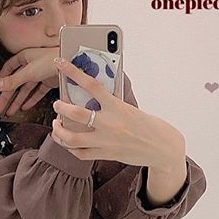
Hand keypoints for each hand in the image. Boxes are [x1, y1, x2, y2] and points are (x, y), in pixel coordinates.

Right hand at [0, 46, 59, 116]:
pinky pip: (37, 92)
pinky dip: (31, 100)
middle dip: (6, 97)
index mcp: (24, 57)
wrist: (72, 63)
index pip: (7, 70)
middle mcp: (31, 64)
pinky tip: (25, 107)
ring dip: (17, 101)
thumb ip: (10, 81)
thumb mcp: (27, 72)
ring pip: (26, 89)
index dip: (0, 81)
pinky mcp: (49, 81)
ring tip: (9, 112)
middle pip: (15, 83)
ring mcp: (41, 73)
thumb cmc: (51, 61)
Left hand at [51, 59, 185, 171]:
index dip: (73, 72)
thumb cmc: (148, 125)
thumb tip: (92, 95)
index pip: (91, 84)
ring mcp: (106, 142)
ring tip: (56, 124)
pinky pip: (80, 153)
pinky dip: (70, 147)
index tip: (60, 63)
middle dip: (60, 107)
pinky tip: (67, 141)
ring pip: (72, 138)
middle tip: (57, 104)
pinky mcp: (105, 155)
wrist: (162, 148)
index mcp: (117, 107)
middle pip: (75, 114)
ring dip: (59, 131)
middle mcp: (109, 124)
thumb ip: (111, 102)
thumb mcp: (130, 108)